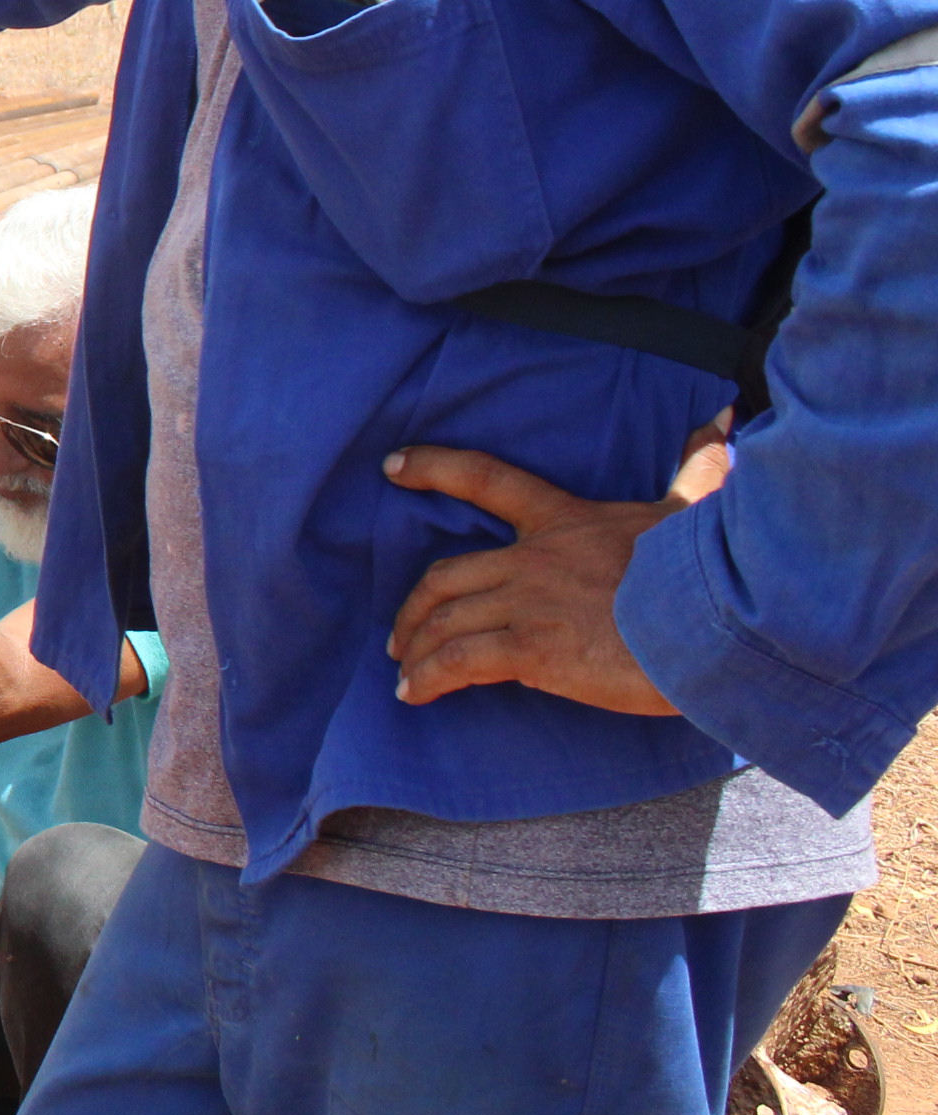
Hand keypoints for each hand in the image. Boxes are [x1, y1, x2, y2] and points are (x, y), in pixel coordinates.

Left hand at [382, 420, 729, 714]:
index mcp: (566, 519)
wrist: (714, 625)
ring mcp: (528, 603)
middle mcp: (534, 558)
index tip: (392, 466)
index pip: (487, 479)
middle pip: (445, 575)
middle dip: (415, 608)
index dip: (435, 467)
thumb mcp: (696, 511)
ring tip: (406, 674)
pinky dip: (429, 677)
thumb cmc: (708, 572)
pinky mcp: (532, 650)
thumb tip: (722, 420)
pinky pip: (459, 662)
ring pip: (445, 620)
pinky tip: (415, 695)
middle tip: (402, 636)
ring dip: (416, 648)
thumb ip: (698, 470)